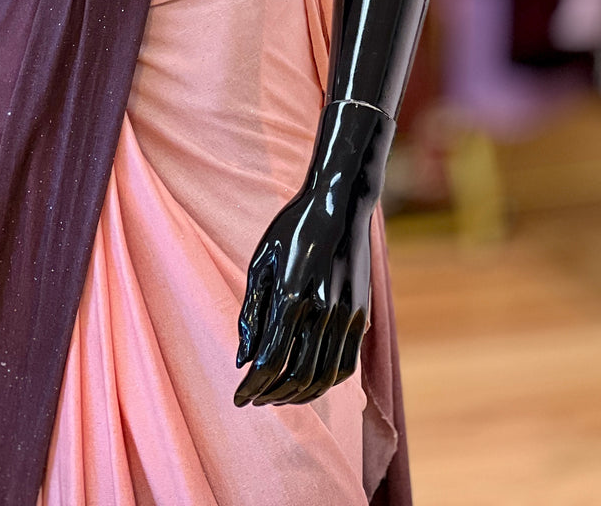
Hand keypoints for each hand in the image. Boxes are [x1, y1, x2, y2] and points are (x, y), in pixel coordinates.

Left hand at [234, 98, 394, 406]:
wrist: (339, 202)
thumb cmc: (292, 228)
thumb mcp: (261, 262)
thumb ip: (251, 313)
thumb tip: (242, 360)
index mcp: (291, 295)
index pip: (270, 361)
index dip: (252, 386)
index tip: (238, 398)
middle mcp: (322, 310)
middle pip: (296, 377)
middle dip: (271, 395)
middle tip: (254, 398)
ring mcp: (347, 314)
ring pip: (324, 378)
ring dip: (299, 396)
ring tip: (277, 395)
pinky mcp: (362, 315)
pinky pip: (346, 365)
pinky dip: (325, 383)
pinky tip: (307, 381)